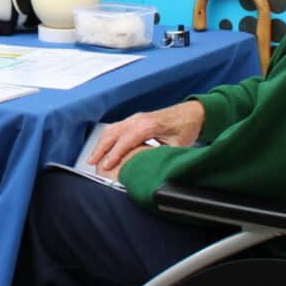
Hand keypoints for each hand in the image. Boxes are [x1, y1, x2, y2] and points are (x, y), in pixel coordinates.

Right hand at [89, 100, 204, 175]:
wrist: (193, 113)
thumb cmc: (186, 127)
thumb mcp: (178, 146)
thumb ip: (163, 157)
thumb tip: (154, 172)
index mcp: (149, 125)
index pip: (126, 139)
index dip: (115, 153)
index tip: (107, 165)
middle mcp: (139, 119)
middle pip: (113, 133)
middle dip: (101, 148)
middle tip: (92, 164)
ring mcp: (136, 118)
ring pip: (112, 129)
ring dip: (101, 143)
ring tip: (93, 159)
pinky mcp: (135, 120)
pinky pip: (117, 128)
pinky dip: (107, 139)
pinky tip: (103, 149)